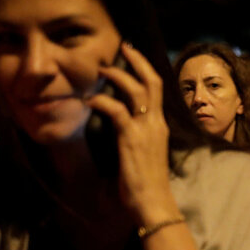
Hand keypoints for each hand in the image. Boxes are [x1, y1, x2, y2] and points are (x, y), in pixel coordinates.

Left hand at [87, 44, 176, 226]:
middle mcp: (156, 123)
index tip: (133, 57)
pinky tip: (90, 100)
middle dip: (137, 61)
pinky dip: (102, 101)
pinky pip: (117, 110)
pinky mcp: (132, 138)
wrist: (153, 203)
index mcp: (159, 127)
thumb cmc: (146, 186)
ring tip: (102, 69)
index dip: (145, 71)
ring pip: (136, 90)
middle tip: (123, 47)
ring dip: (117, 75)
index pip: (157, 90)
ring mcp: (146, 129)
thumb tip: (118, 133)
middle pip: (151, 81)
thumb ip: (134, 140)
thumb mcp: (143, 156)